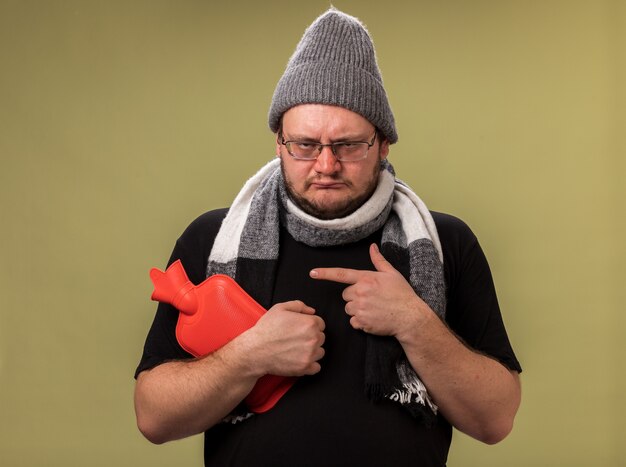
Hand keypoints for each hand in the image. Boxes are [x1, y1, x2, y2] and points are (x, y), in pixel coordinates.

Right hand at [245, 300, 324, 376]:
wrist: (255, 350)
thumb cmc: (266, 330)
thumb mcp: (280, 308)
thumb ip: (299, 306)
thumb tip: (311, 311)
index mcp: (309, 323)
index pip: (320, 324)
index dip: (310, 325)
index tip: (301, 329)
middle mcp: (313, 338)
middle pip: (321, 337)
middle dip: (311, 337)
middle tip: (296, 339)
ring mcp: (310, 354)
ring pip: (320, 352)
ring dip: (312, 351)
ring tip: (296, 349)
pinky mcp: (305, 367)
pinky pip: (316, 367)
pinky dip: (310, 365)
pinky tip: (299, 359)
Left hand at [310, 244, 428, 337]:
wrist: (410, 317)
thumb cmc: (402, 294)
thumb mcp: (392, 274)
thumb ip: (378, 260)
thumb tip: (372, 247)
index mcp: (366, 278)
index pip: (341, 274)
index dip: (325, 273)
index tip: (312, 272)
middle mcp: (360, 292)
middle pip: (345, 294)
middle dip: (354, 296)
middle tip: (370, 298)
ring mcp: (360, 308)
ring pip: (348, 308)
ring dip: (357, 309)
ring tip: (374, 309)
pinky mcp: (361, 322)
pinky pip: (353, 321)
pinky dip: (360, 321)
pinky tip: (373, 318)